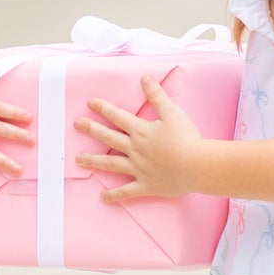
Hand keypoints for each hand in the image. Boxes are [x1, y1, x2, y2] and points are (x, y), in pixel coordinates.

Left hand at [74, 74, 201, 200]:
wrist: (197, 165)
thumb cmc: (187, 138)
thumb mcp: (173, 112)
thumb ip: (157, 95)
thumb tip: (144, 77)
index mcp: (141, 131)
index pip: (117, 117)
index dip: (103, 108)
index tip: (90, 103)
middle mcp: (135, 149)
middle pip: (108, 137)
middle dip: (91, 129)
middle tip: (77, 124)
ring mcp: (138, 169)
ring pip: (110, 164)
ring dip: (93, 160)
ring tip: (78, 159)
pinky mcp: (145, 185)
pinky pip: (126, 191)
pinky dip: (114, 195)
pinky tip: (102, 197)